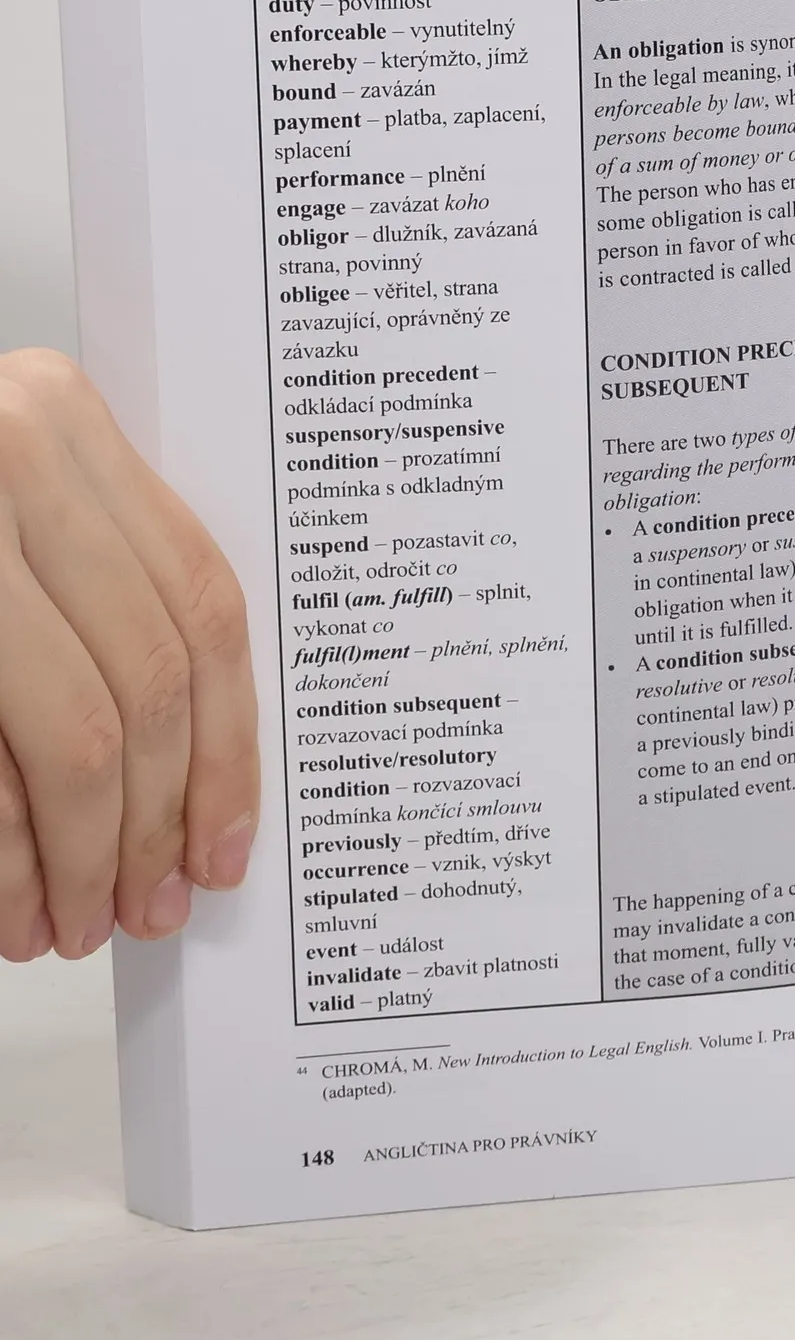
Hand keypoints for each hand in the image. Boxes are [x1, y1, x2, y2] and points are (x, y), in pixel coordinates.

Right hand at [0, 351, 257, 960]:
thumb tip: (192, 775)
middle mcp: (7, 454)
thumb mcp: (7, 516)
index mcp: (55, 416)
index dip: (228, 743)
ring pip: (75, 733)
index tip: (226, 842)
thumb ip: (97, 597)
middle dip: (156, 821)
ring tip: (79, 923)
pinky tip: (12, 909)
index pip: (200, 604)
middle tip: (156, 906)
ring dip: (82, 854)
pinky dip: (5, 855)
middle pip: (146, 681)